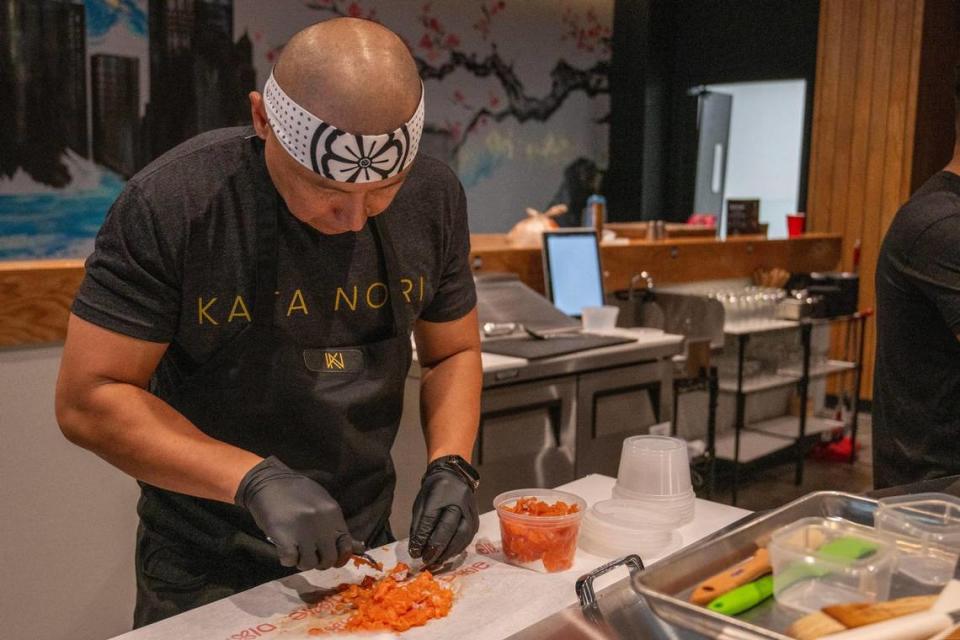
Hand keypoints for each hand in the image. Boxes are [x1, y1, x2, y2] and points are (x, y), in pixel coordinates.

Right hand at [235, 456, 353, 570]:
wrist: (268, 481)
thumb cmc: (296, 492)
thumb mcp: (322, 503)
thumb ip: (337, 526)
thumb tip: (359, 548)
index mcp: (333, 513)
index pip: (346, 545)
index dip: (339, 556)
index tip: (328, 555)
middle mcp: (322, 524)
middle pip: (329, 559)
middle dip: (319, 562)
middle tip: (309, 555)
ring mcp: (303, 531)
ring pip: (309, 563)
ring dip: (302, 562)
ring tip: (296, 552)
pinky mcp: (284, 537)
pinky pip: (290, 560)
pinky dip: (287, 560)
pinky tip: (285, 550)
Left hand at [408, 460, 478, 564]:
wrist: (455, 476)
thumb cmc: (434, 490)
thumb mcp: (421, 503)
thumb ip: (418, 526)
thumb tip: (416, 549)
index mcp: (441, 494)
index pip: (430, 519)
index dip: (422, 538)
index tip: (415, 552)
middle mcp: (458, 501)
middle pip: (448, 528)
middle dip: (436, 548)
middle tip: (426, 560)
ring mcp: (470, 510)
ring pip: (461, 536)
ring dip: (448, 552)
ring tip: (437, 561)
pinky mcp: (476, 519)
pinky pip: (468, 538)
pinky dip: (457, 549)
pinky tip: (448, 554)